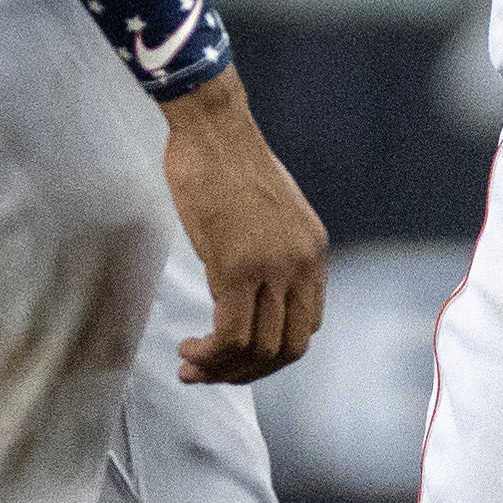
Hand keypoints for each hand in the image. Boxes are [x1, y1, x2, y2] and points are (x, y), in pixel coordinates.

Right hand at [157, 74, 327, 381]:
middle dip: (249, 372)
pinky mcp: (237, 268)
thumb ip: (268, 254)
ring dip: (224, 369)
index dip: (272, 350)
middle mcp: (302, 264)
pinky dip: (211, 355)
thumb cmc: (227, 162)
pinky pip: (231, 334)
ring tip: (191, 366)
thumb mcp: (266, 214)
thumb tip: (246, 292)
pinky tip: (189, 350)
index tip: (237, 353)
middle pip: (289, 347)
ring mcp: (273, 268)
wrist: (213, 128)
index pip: (306, 324)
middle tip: (212, 374)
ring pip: (260, 348)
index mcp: (313, 251)